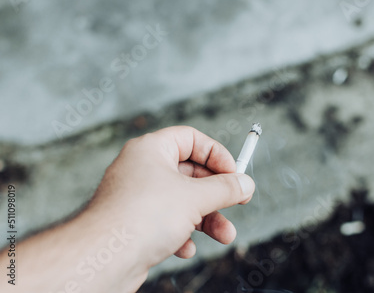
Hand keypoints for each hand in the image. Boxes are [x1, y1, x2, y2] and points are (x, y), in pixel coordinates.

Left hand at [88, 126, 255, 267]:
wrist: (102, 259)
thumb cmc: (141, 218)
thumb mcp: (195, 198)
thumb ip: (225, 188)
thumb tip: (246, 183)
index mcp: (151, 149)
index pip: (191, 139)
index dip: (217, 154)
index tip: (235, 173)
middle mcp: (143, 169)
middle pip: (191, 173)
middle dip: (217, 194)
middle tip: (238, 203)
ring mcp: (138, 197)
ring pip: (182, 201)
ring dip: (207, 218)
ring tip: (225, 235)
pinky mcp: (135, 222)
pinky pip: (167, 221)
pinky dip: (182, 233)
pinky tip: (185, 247)